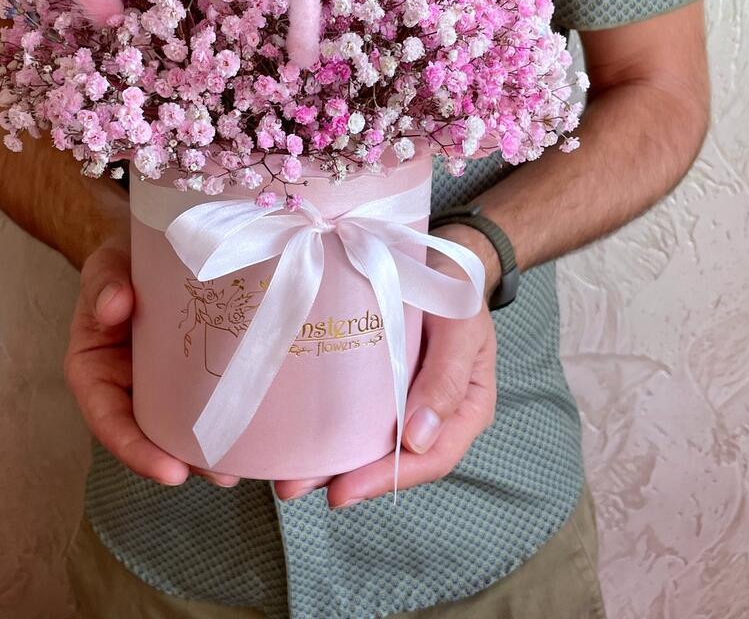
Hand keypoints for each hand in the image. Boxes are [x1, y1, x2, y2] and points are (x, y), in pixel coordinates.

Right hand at [63, 231, 239, 487]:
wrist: (160, 240)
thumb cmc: (123, 259)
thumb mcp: (106, 265)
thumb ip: (104, 283)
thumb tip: (113, 307)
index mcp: (96, 370)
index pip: (109, 419)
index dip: (135, 449)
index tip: (171, 472)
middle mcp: (130, 385)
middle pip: (153, 433)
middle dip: (185, 459)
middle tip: (222, 474)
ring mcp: (167, 382)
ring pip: (186, 423)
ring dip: (214, 447)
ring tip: (250, 463)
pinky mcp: (201, 369)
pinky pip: (213, 393)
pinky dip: (233, 410)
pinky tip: (261, 425)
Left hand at [273, 223, 499, 506]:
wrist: (437, 259)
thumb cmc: (455, 290)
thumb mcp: (461, 325)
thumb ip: (447, 377)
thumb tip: (417, 439)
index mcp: (464, 409)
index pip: (430, 458)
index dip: (387, 479)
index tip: (346, 489)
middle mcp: (431, 414)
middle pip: (391, 461)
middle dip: (344, 479)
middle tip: (294, 488)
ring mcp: (402, 401)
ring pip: (368, 444)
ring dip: (327, 464)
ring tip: (284, 477)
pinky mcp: (375, 384)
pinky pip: (354, 414)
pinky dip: (327, 430)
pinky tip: (293, 439)